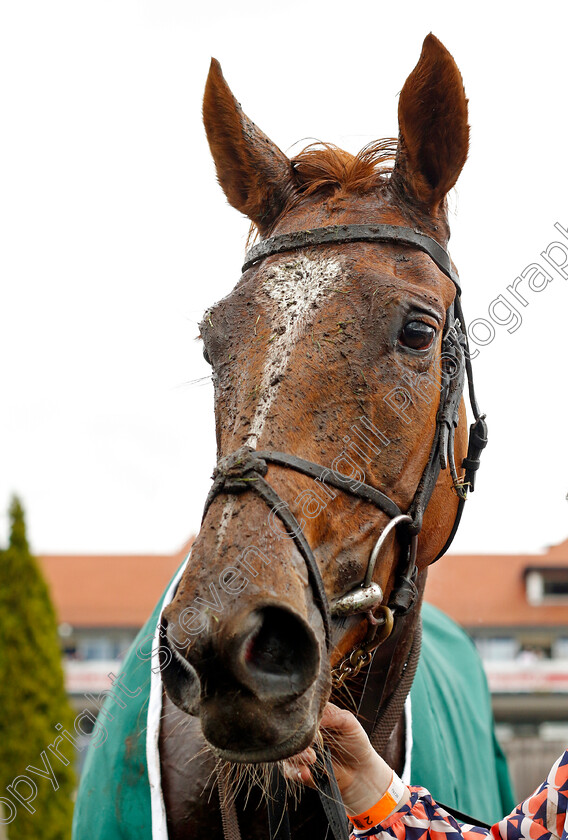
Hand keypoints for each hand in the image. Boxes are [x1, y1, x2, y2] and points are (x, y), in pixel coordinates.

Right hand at [282, 702, 408, 816]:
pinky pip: (288, 770)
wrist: (361, 774)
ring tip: (312, 760)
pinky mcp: (299, 769)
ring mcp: (300, 751)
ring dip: (296, 756)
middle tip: (310, 747)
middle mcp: (304, 733)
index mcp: (314, 717)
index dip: (301, 715)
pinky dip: (296, 771)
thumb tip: (315, 713)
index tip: (307, 723)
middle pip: (289, 731)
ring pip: (286, 750)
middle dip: (297, 739)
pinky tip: (307, 773)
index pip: (300, 711)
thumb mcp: (348, 722)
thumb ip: (332, 714)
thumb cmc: (356, 743)